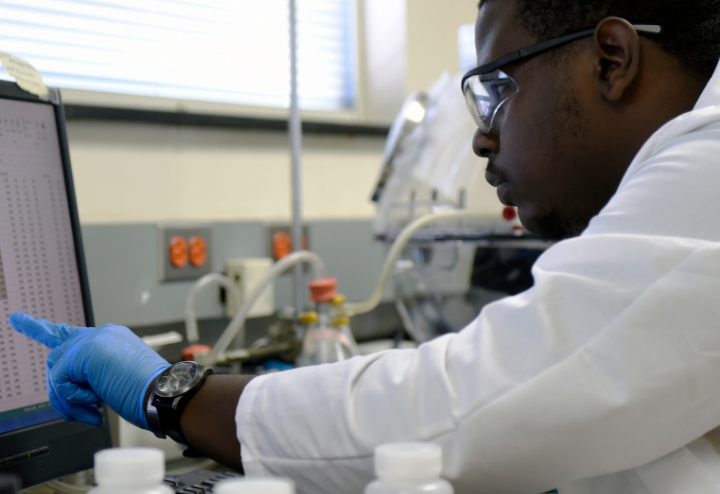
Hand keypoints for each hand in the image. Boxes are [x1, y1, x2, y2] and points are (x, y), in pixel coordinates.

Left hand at [9, 313, 169, 428]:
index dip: (40, 328)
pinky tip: (94, 402)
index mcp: (110, 339)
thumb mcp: (114, 381)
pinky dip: (72, 398)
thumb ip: (89, 376)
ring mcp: (93, 341)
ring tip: (93, 408)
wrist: (163, 392)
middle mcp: (100, 335)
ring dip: (70, 398)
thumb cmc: (147, 392)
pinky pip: (59, 380)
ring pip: (56, 370)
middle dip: (62, 391)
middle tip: (83, 410)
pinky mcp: (84, 352)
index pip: (68, 333)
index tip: (18, 319)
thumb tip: (64, 386)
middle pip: (58, 359)